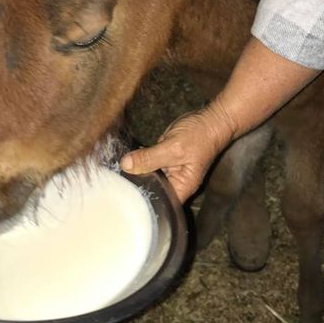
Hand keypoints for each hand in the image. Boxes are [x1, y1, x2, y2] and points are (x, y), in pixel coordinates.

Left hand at [120, 102, 235, 202]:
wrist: (211, 119)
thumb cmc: (200, 136)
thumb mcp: (174, 147)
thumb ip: (149, 158)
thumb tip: (125, 165)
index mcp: (181, 187)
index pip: (159, 203)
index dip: (141, 202)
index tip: (122, 196)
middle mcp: (174, 182)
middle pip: (151, 190)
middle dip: (134, 186)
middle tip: (112, 184)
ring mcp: (168, 171)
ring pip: (146, 176)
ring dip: (133, 173)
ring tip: (113, 173)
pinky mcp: (163, 158)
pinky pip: (147, 163)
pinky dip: (137, 160)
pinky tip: (122, 159)